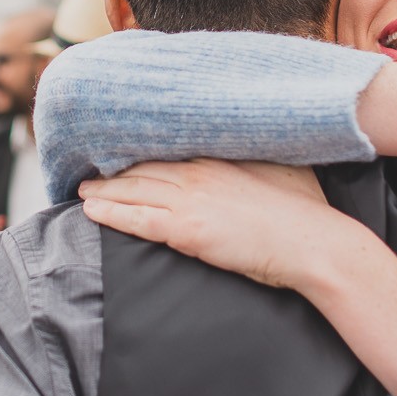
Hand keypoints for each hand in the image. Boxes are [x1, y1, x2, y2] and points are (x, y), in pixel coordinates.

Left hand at [81, 160, 343, 290]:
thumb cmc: (306, 211)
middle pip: (144, 169)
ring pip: (134, 191)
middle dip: (114, 171)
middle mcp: (199, 173)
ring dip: (104, 190)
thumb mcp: (283, 172)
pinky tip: (91, 210)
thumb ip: (259, 164)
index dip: (142, 156)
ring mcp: (191, 200)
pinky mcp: (186, 230)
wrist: (314, 241)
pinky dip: (111, 213)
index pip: (169, 153)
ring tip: (82, 191)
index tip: (122, 155)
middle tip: (90, 171)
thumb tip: (257, 164)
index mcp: (220, 160)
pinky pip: (138, 220)